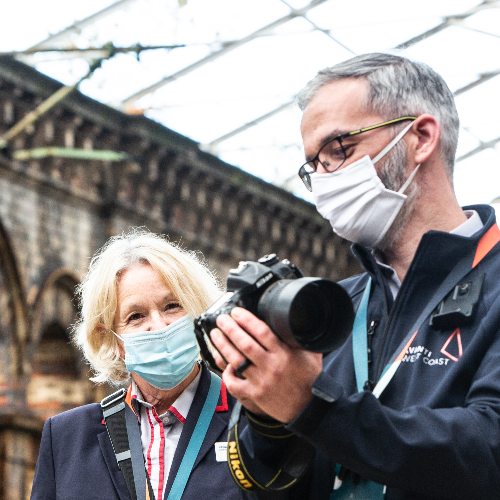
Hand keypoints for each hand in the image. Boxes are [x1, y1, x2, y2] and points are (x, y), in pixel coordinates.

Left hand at [210, 307, 322, 422]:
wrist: (310, 408)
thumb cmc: (310, 379)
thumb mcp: (311, 354)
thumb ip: (301, 338)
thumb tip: (297, 320)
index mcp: (285, 354)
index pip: (262, 332)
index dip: (247, 320)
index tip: (237, 312)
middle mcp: (271, 366)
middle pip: (245, 344)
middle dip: (230, 329)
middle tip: (222, 319)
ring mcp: (261, 382)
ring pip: (236, 361)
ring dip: (223, 346)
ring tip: (216, 334)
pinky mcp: (255, 395)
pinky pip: (235, 384)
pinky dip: (227, 374)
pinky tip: (225, 365)